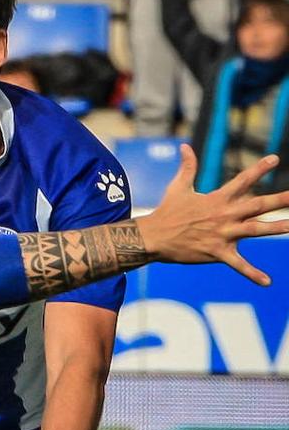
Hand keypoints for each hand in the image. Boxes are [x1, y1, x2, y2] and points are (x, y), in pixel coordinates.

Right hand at [137, 146, 288, 283]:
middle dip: (280, 200)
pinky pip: (238, 265)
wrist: (152, 237)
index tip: (275, 159)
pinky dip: (253, 274)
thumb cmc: (166, 211)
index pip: (242, 181)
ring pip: (256, 230)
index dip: (259, 169)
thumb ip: (187, 167)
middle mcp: (224, 215)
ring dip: (278, 228)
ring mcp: (222, 234)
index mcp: (217, 199)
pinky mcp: (217, 252)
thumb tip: (185, 147)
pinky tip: (268, 282)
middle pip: (258, 205)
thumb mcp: (177, 187)